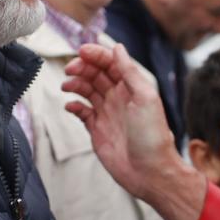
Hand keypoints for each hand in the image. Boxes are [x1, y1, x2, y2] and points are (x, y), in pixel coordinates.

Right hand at [61, 43, 205, 219]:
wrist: (150, 172)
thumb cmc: (152, 136)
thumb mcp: (144, 97)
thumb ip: (130, 71)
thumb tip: (118, 47)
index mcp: (133, 87)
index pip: (111, 63)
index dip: (96, 55)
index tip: (81, 52)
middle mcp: (119, 98)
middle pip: (96, 74)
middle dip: (82, 67)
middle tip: (70, 69)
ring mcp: (107, 113)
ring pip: (87, 90)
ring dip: (75, 84)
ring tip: (67, 86)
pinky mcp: (97, 130)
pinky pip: (82, 112)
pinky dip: (74, 106)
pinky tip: (71, 106)